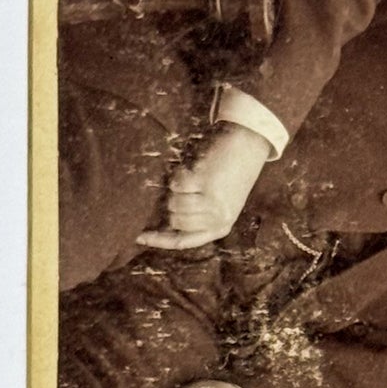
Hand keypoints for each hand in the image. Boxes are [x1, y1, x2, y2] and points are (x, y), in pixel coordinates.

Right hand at [135, 122, 270, 250]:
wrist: (248, 146)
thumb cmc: (228, 172)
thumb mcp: (218, 201)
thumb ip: (196, 213)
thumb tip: (161, 219)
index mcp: (219, 227)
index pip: (183, 241)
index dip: (159, 240)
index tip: (138, 237)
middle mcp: (218, 220)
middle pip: (175, 222)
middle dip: (171, 204)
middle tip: (183, 188)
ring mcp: (213, 204)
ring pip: (174, 204)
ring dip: (176, 189)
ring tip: (191, 178)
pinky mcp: (207, 185)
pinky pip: (178, 186)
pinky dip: (179, 175)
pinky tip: (194, 169)